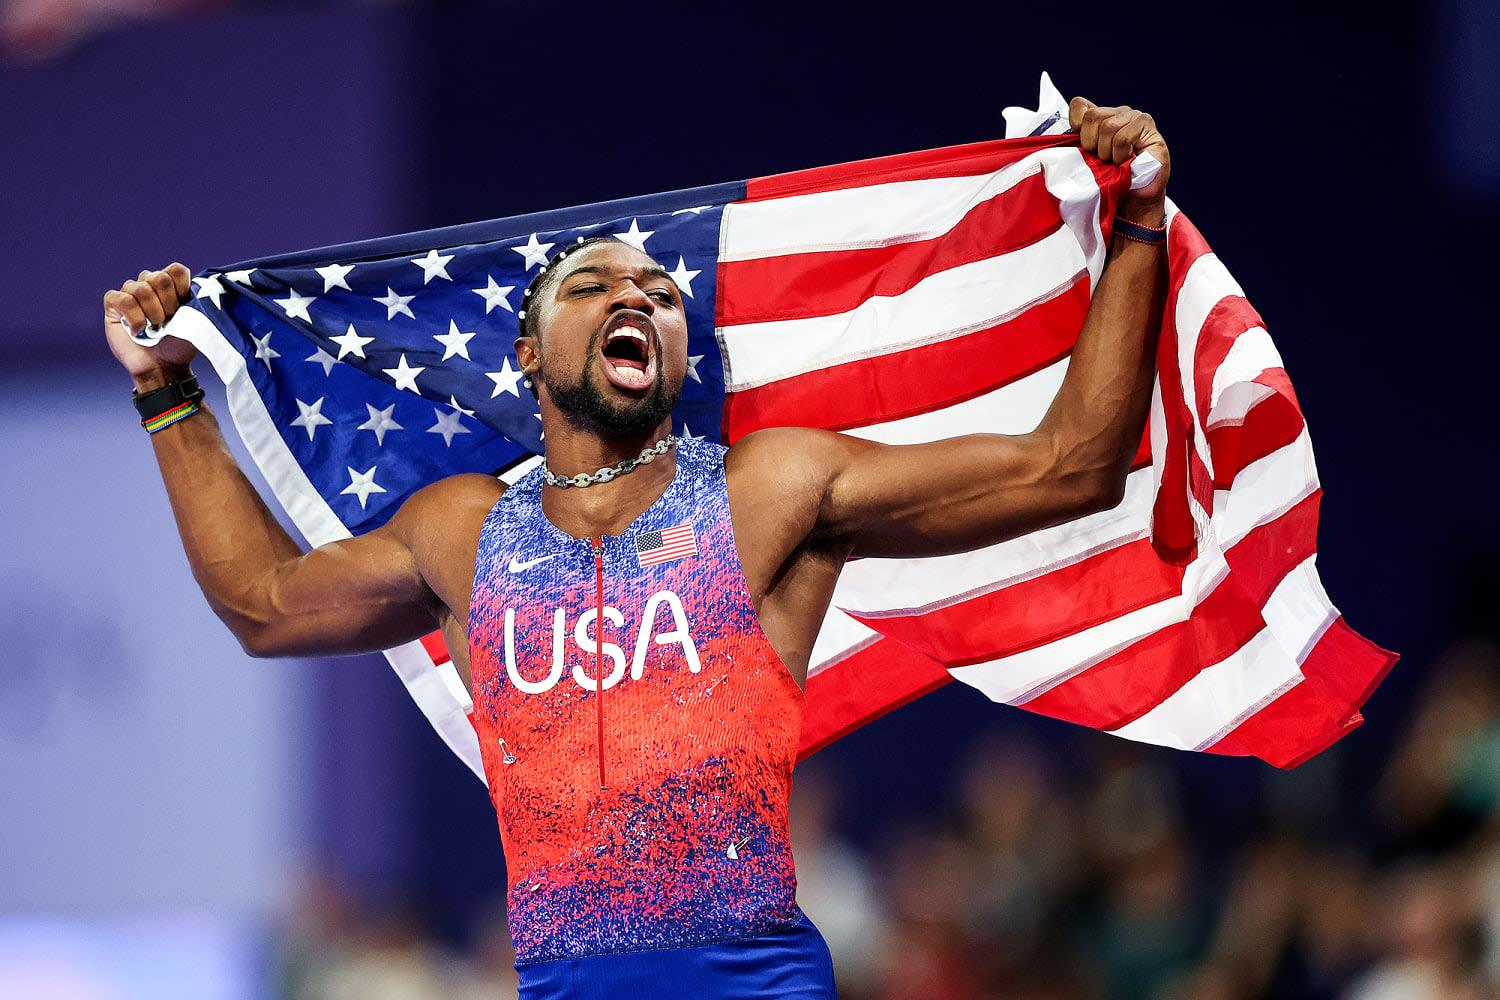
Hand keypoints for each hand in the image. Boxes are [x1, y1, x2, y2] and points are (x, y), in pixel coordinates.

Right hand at [103, 263, 199, 390]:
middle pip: (159, 277)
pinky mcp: (114, 303)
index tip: (184, 309)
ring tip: (153, 328)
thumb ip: (197, 300)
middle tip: (168, 322)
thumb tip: (201, 284)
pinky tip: (138, 330)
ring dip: (152, 313)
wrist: (162, 366)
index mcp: (171, 286)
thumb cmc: (179, 345)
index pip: (176, 270)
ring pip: (141, 288)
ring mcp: (131, 292)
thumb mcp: (196, 322)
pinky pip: (122, 299)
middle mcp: (150, 285)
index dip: (181, 289)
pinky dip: (134, 317)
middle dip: (168, 304)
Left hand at [1068, 98, 1169, 223]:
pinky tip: (1127, 162)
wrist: (1132, 201)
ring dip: (1107, 153)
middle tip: (1101, 160)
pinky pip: (1123, 137)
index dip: (1077, 126)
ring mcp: (1134, 117)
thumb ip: (1073, 145)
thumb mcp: (1084, 161)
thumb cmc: (1108, 182)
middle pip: (1092, 116)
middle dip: (1092, 144)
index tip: (1084, 147)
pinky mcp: (1147, 126)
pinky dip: (1121, 155)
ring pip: (1108, 126)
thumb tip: (1047, 141)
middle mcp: (1118, 113)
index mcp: (1100, 117)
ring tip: (1115, 163)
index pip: (1080, 105)